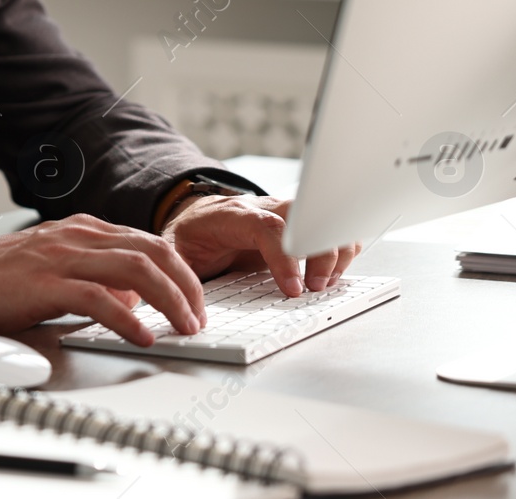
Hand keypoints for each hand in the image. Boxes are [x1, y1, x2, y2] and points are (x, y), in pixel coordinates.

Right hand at [0, 214, 207, 346]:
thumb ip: (95, 276)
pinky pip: (99, 299)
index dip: (180, 270)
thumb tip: (134, 299)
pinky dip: (129, 320)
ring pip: (135, 269)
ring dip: (170, 300)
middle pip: (152, 250)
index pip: (148, 241)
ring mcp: (61, 257)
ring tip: (186, 326)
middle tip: (201, 315)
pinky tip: (143, 336)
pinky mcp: (45, 283)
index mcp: (81, 229)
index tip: (196, 298)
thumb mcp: (54, 268)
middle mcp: (77, 236)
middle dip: (187, 284)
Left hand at [161, 194, 360, 296]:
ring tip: (323, 284)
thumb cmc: (191, 234)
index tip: (293, 289)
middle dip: (318, 252)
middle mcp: (263, 209)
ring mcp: (284, 215)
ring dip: (334, 251)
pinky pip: (331, 228)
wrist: (198, 216)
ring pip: (324, 218)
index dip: (284, 257)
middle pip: (305, 216)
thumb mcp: (174, 250)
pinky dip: (341, 249)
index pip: (266, 227)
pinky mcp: (298, 227)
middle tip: (314, 287)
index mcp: (232, 215)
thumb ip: (178, 272)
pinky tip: (331, 276)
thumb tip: (187, 306)